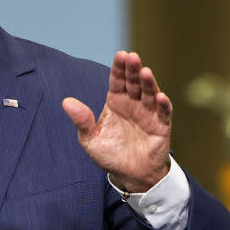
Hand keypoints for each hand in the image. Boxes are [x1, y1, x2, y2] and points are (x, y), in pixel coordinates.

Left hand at [62, 51, 171, 192]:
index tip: (120, 54)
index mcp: (116, 103)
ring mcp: (148, 114)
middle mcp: (133, 104)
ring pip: (149, 94)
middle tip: (132, 57)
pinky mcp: (161, 127)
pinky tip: (160, 96)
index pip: (117, 81)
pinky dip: (163, 105)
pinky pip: (164, 113)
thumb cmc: (109, 154)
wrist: (129, 174)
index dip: (119, 68)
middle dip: (133, 70)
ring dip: (149, 83)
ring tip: (145, 72)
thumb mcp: (90, 139)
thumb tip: (66, 102)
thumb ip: (81, 120)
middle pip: (134, 83)